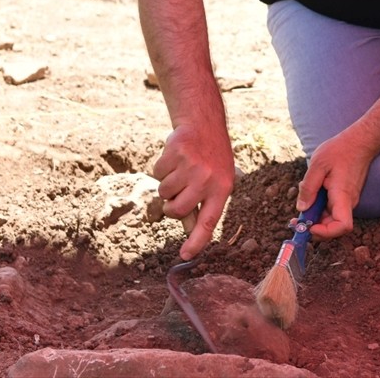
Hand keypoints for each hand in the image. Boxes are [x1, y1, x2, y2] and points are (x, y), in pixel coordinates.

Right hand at [152, 125, 234, 259]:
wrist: (204, 124)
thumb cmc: (210, 159)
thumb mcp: (216, 181)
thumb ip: (203, 204)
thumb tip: (189, 231)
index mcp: (222, 189)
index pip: (209, 221)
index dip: (197, 240)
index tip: (186, 255)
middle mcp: (207, 179)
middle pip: (177, 209)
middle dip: (171, 206)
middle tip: (178, 192)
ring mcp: (191, 166)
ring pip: (164, 192)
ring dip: (167, 184)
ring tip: (181, 170)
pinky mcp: (176, 153)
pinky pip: (157, 173)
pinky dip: (161, 168)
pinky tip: (175, 158)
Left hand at [295, 132, 373, 239]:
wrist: (360, 141)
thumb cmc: (340, 150)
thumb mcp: (318, 165)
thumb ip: (309, 188)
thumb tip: (302, 209)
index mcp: (343, 196)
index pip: (342, 226)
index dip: (326, 232)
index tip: (310, 226)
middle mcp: (348, 202)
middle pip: (333, 226)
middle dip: (314, 227)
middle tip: (297, 219)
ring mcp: (348, 200)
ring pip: (331, 218)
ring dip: (315, 215)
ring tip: (305, 197)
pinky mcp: (346, 197)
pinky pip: (332, 209)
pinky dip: (320, 207)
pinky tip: (313, 191)